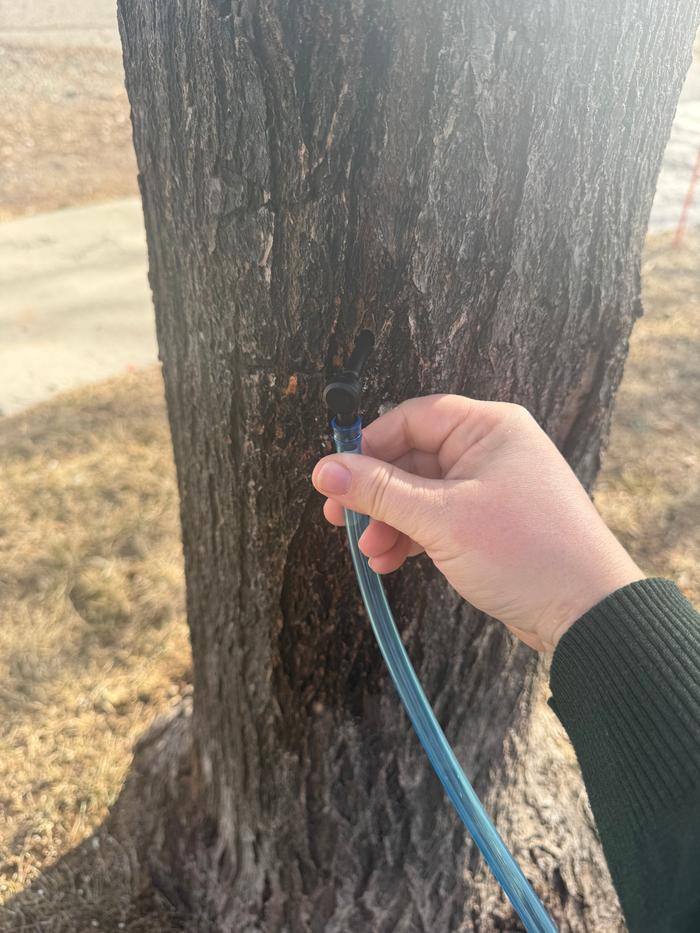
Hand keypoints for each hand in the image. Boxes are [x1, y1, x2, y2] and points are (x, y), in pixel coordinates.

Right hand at [312, 395, 642, 651]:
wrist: (586, 613)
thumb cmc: (525, 552)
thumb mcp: (441, 518)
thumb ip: (379, 491)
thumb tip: (323, 468)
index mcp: (488, 427)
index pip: (412, 418)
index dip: (368, 445)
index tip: (334, 476)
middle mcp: (490, 449)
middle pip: (412, 458)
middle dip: (375, 493)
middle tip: (339, 519)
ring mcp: (490, 487)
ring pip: (420, 493)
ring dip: (390, 521)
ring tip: (370, 552)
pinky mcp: (489, 522)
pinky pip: (437, 518)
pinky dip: (412, 537)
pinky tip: (391, 561)